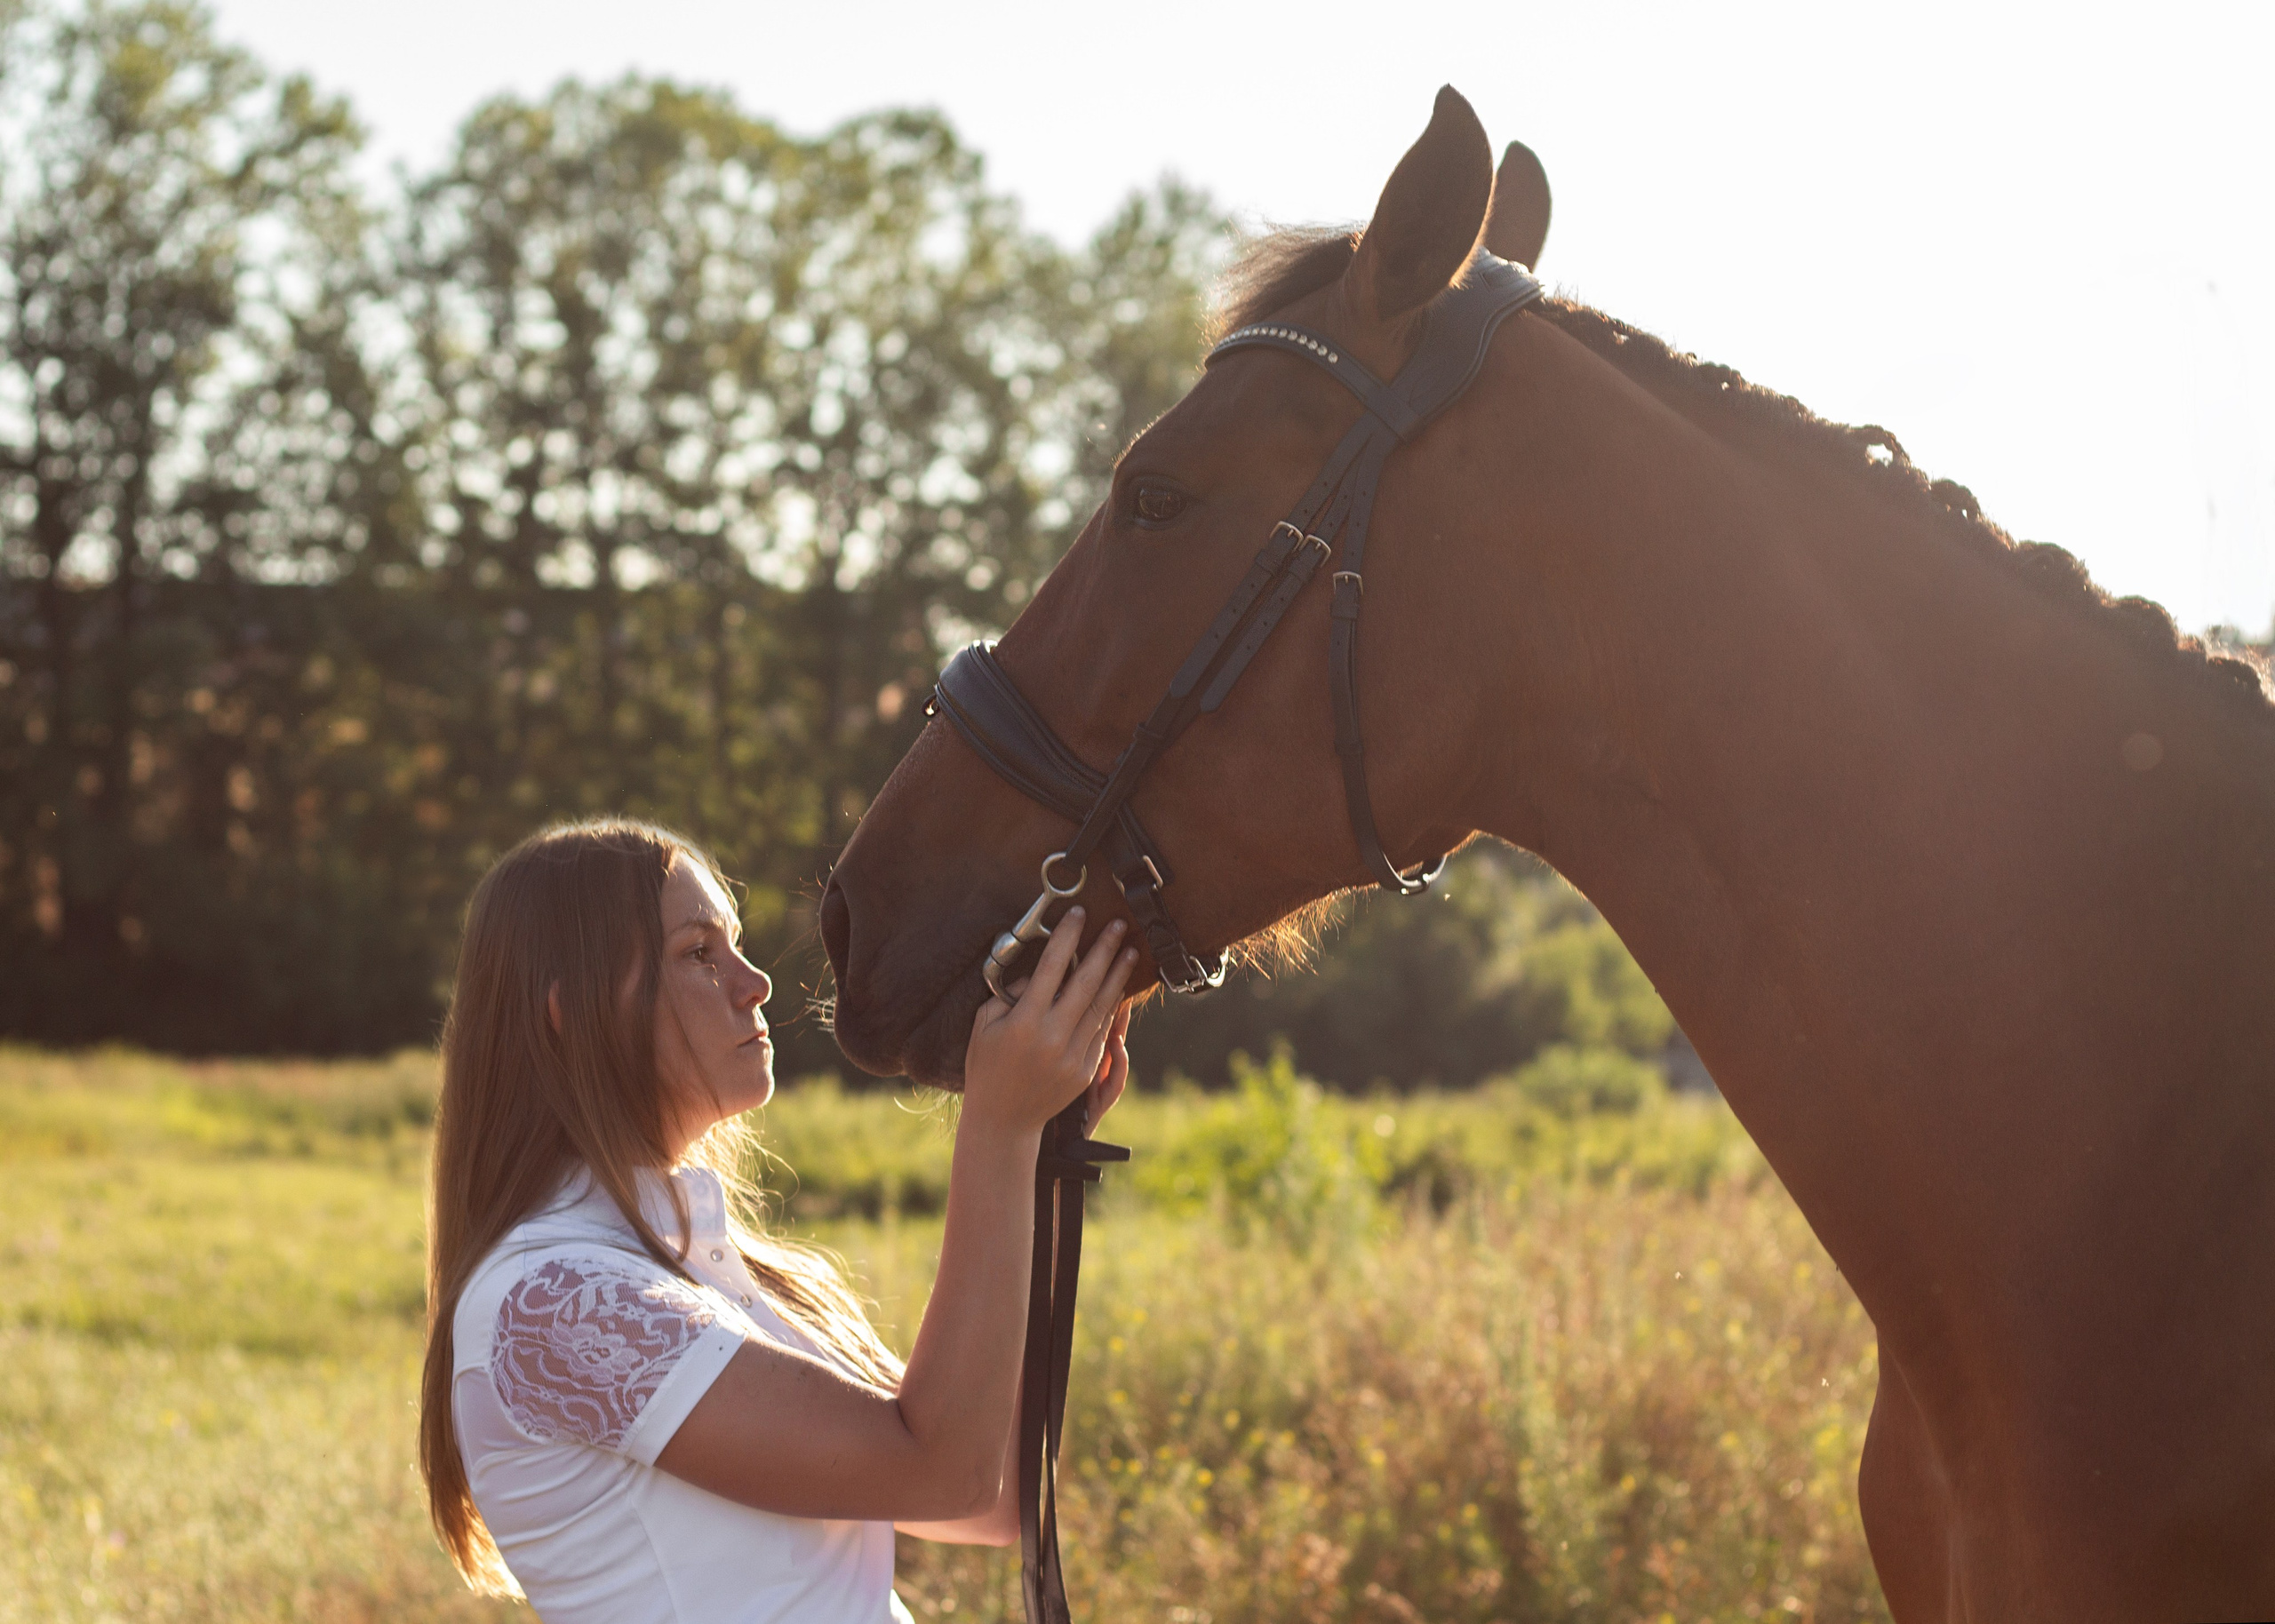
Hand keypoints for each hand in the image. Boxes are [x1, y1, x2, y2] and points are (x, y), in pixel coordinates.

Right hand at [964, 908, 1136, 1135]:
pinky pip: (1102, 1030)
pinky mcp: (1085, 1070)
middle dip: (1104, 950)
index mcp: (1024, 1023)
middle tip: (1118, 926)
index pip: (1051, 968)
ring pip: (1102, 1006)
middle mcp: (1052, 1038)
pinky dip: (1112, 1006)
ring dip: (1117, 975)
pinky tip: (1118, 987)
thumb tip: (1037, 972)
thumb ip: (1009, 995)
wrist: (1003, 1119)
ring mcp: (1073, 1056)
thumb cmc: (987, 1066)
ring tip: (1129, 951)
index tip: (1078, 914)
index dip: (1067, 937)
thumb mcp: (983, 1025)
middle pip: (1086, 983)